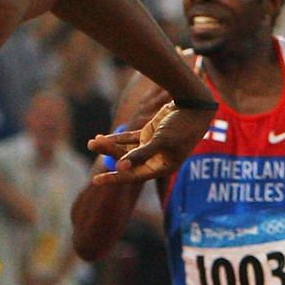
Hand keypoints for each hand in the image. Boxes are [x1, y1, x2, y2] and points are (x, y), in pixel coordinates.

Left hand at [86, 101, 213, 184]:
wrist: (195, 104)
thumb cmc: (182, 125)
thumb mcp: (161, 140)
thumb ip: (140, 154)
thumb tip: (120, 167)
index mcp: (162, 167)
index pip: (133, 176)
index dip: (115, 178)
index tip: (96, 180)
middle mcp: (156, 160)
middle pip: (127, 160)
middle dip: (108, 154)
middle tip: (89, 145)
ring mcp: (152, 147)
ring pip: (126, 149)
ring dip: (110, 145)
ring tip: (91, 142)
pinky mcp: (151, 134)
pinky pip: (130, 139)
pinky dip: (118, 138)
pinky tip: (103, 137)